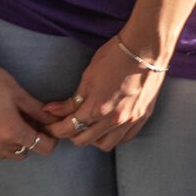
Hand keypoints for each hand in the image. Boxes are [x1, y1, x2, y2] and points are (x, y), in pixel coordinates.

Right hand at [0, 46, 59, 161]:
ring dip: (14, 143)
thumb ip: (38, 110)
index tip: (47, 127)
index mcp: (12, 131)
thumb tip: (53, 120)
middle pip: (26, 152)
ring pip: (8, 154)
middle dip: (31, 140)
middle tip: (28, 119)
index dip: (50, 139)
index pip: (43, 148)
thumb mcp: (17, 92)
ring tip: (11, 120)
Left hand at [41, 36, 165, 152]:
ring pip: (105, 144)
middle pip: (85, 141)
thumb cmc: (114, 57)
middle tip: (65, 125)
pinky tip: (107, 125)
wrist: (146, 50)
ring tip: (87, 125)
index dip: (56, 129)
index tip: (49, 127)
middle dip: (71, 135)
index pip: (69, 128)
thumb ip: (72, 100)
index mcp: (98, 108)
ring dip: (92, 138)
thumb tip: (51, 110)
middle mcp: (114, 120)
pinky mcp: (142, 119)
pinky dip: (113, 136)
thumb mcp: (88, 77)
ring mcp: (130, 121)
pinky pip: (124, 139)